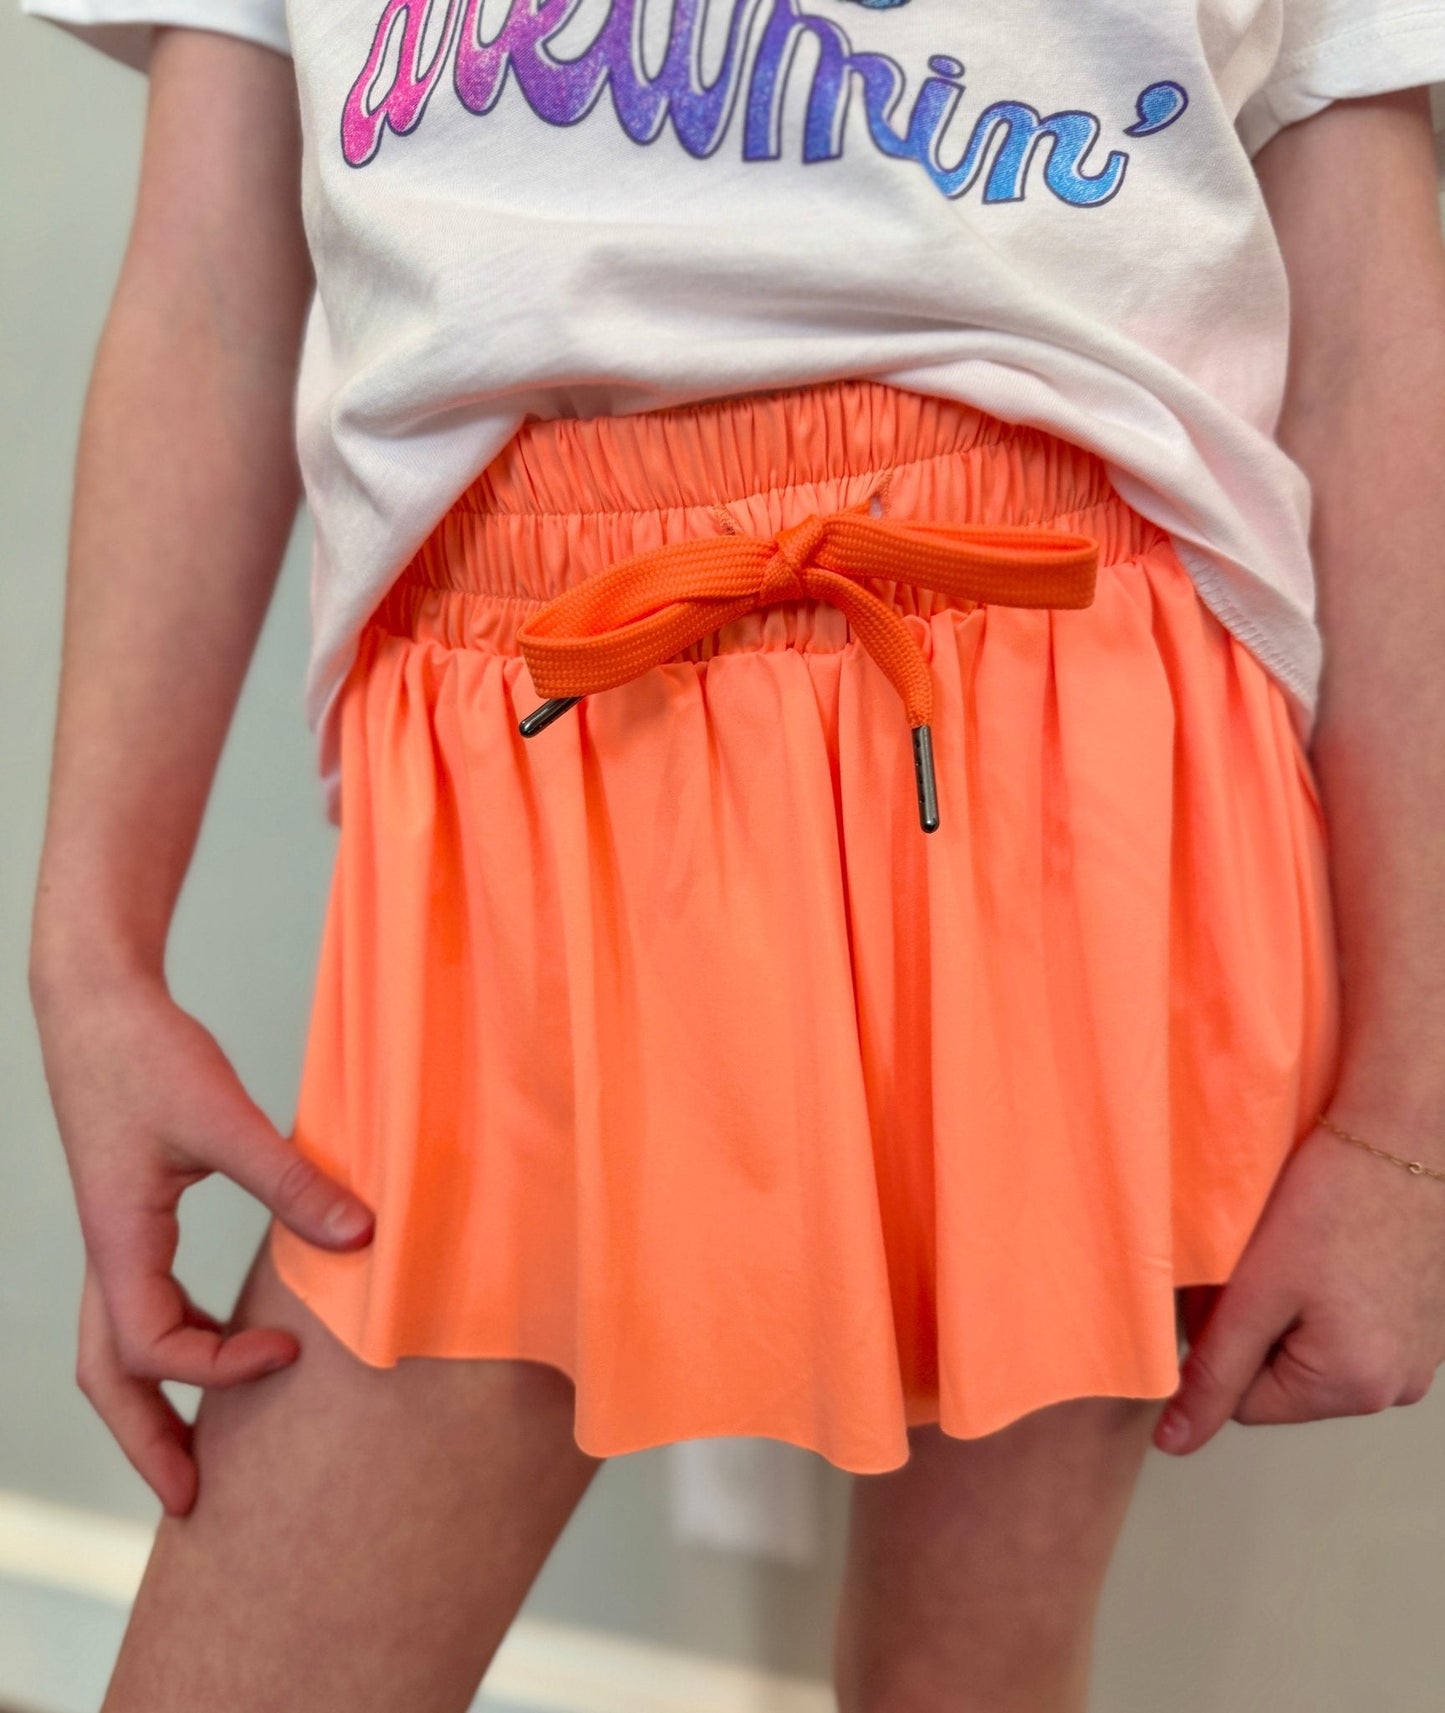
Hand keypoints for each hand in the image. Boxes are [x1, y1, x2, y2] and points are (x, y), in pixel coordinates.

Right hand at [31, 963, 373, 1515]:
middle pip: (109, 1377)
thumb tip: (363, 1236)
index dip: (220, 1370)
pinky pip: (142, 1305)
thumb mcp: (224, 1119)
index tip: (289, 1355)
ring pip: (117, 1347)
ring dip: (158, 1399)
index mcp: (119, 1242)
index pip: (154, 1349)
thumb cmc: (145, 1055)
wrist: (98, 1004)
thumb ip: (291, 1180)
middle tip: (194, 1502)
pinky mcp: (130, 1218)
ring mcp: (113, 1239)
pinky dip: (176, 1341)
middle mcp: (107, 1253)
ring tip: (205, 1443)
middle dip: (147, 1443)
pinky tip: (223, 1338)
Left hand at [1155, 1110, 1444, 1453]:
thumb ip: (1214, 1371)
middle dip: (1258, 1325)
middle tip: (1263, 1260)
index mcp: (1354, 1390)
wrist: (1406, 1134)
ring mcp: (1418, 1354)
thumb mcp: (1256, 1290)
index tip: (1231, 1286)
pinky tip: (1333, 1246)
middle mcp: (1396, 1387)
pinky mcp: (1425, 1320)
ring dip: (1292, 1307)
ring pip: (1314, 1348)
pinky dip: (1329, 1292)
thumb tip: (1176, 1442)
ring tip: (1303, 1248)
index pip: (1244, 1402)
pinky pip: (1353, 1325)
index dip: (1221, 1341)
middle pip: (1283, 1378)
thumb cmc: (1334, 1199)